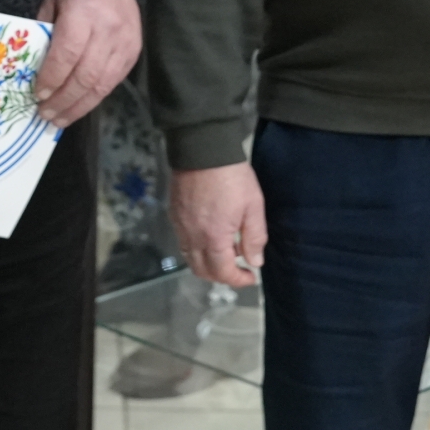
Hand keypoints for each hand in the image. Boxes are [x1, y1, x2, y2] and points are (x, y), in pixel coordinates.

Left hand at [32, 0, 140, 126]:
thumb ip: (42, 30)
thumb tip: (28, 69)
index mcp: (85, 11)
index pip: (68, 52)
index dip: (52, 77)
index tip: (36, 94)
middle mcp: (108, 29)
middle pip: (86, 75)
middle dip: (63, 100)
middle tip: (43, 114)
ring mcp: (124, 43)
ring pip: (101, 85)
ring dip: (77, 107)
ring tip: (57, 119)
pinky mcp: (132, 53)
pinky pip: (112, 83)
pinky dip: (92, 99)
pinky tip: (76, 108)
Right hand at [170, 164, 265, 288]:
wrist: (203, 149)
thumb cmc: (232, 177)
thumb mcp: (253, 206)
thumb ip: (255, 237)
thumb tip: (254, 262)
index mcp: (213, 238)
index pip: (222, 272)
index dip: (238, 280)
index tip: (251, 276)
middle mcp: (192, 237)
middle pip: (202, 270)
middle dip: (221, 276)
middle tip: (238, 268)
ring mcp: (180, 225)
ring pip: (189, 258)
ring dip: (207, 263)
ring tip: (225, 252)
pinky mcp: (174, 214)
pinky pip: (183, 241)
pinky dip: (196, 248)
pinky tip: (210, 235)